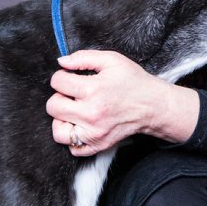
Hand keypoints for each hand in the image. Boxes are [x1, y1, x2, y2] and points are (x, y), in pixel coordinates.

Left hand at [47, 50, 199, 156]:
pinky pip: (72, 148)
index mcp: (93, 89)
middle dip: (60, 96)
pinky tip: (82, 125)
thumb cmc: (133, 81)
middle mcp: (91, 113)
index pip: (57, 82)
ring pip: (57, 131)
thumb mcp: (112, 60)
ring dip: (62, 119)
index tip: (71, 78)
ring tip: (75, 111)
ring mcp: (93, 133)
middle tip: (74, 94)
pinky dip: (73, 138)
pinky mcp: (97, 145)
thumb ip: (83, 57)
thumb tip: (61, 62)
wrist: (153, 105)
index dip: (62, 76)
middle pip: (53, 106)